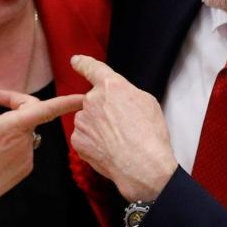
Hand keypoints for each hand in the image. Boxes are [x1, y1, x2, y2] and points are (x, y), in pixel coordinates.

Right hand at [0, 84, 83, 207]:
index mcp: (11, 127)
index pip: (46, 110)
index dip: (66, 102)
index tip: (83, 97)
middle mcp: (24, 141)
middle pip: (32, 114)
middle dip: (19, 103)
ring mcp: (27, 156)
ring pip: (28, 131)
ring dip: (16, 125)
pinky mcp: (25, 168)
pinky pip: (26, 147)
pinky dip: (16, 141)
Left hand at [69, 55, 176, 200]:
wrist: (142, 165)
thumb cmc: (150, 135)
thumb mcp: (148, 103)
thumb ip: (127, 94)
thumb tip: (119, 98)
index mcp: (111, 86)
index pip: (92, 68)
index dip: (83, 63)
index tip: (76, 61)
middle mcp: (92, 99)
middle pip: (95, 100)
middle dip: (105, 111)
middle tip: (124, 126)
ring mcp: (83, 121)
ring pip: (88, 120)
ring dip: (98, 127)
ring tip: (118, 141)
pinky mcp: (78, 140)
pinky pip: (84, 137)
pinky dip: (94, 143)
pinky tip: (109, 150)